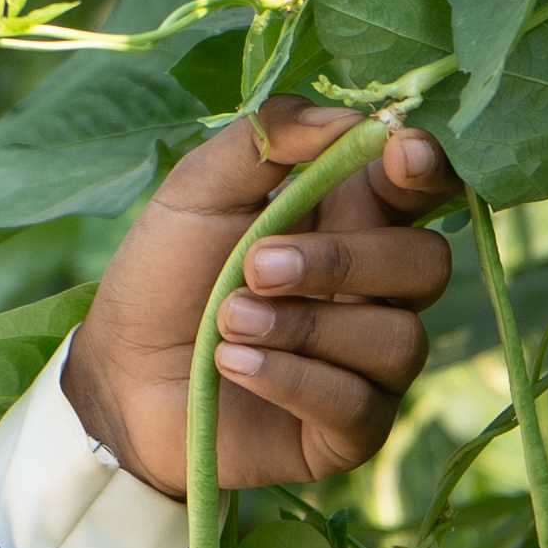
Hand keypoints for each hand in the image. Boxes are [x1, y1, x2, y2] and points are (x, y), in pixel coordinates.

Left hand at [61, 100, 461, 494]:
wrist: (117, 375)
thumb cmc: (164, 277)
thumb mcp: (196, 191)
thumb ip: (265, 139)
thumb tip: (347, 116)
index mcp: (352, 218)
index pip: (424, 187)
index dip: (429, 168)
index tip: (400, 154)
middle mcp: (378, 290)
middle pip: (426, 264)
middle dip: (343, 261)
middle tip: (255, 267)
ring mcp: (370, 365)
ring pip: (396, 339)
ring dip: (304, 325)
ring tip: (228, 322)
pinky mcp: (349, 431)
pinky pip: (359, 405)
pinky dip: (293, 379)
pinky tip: (233, 365)